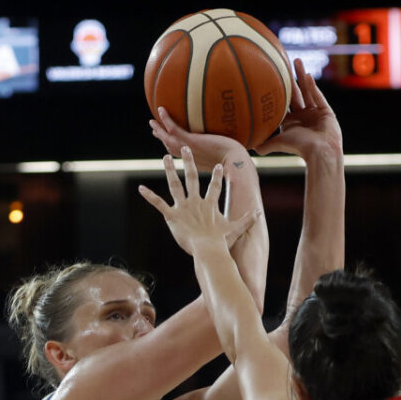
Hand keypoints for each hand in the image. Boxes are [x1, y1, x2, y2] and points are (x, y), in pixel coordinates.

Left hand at [139, 148, 259, 254]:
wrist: (209, 251)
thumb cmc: (222, 243)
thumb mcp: (236, 230)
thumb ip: (247, 220)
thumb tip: (259, 213)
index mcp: (210, 205)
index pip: (215, 187)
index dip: (218, 176)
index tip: (219, 165)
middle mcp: (196, 202)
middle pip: (192, 177)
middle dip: (189, 162)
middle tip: (185, 148)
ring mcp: (183, 208)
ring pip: (175, 185)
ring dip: (170, 170)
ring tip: (165, 157)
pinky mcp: (172, 216)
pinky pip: (159, 204)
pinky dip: (149, 196)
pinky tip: (141, 188)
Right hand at [150, 107, 249, 172]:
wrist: (235, 162)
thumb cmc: (236, 162)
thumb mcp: (228, 156)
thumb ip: (225, 150)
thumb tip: (233, 142)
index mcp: (196, 162)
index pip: (181, 155)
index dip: (173, 149)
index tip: (167, 144)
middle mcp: (190, 157)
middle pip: (171, 148)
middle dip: (162, 139)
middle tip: (154, 131)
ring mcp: (189, 149)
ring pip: (168, 139)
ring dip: (159, 130)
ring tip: (152, 122)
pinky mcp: (191, 142)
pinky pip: (174, 128)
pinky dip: (165, 119)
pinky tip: (161, 109)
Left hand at [255, 60, 342, 159]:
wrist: (320, 153)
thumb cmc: (299, 148)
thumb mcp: (279, 143)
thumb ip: (265, 144)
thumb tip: (248, 147)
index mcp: (292, 122)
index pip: (284, 102)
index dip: (278, 89)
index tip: (271, 75)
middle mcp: (303, 116)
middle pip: (295, 93)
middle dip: (290, 78)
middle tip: (283, 61)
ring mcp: (315, 113)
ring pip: (307, 90)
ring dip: (301, 75)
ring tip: (296, 60)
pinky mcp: (326, 112)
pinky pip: (319, 96)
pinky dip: (313, 87)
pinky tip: (307, 75)